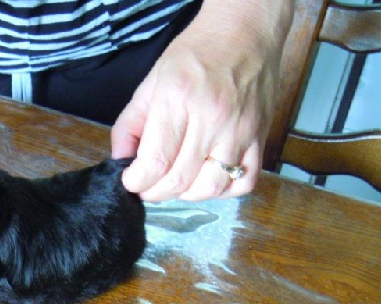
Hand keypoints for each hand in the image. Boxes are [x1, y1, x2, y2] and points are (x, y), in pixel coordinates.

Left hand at [111, 3, 287, 201]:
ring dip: (187, 194)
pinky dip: (224, 191)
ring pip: (211, 188)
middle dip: (156, 192)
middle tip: (148, 185)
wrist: (244, 32)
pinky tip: (209, 178)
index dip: (137, 182)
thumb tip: (120, 160)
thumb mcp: (150, 83)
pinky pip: (244, 182)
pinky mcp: (260, 137)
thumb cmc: (195, 54)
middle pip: (180, 181)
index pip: (154, 162)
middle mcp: (211, 118)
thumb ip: (130, 125)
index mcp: (177, 100)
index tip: (132, 181)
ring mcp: (239, 130)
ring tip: (177, 181)